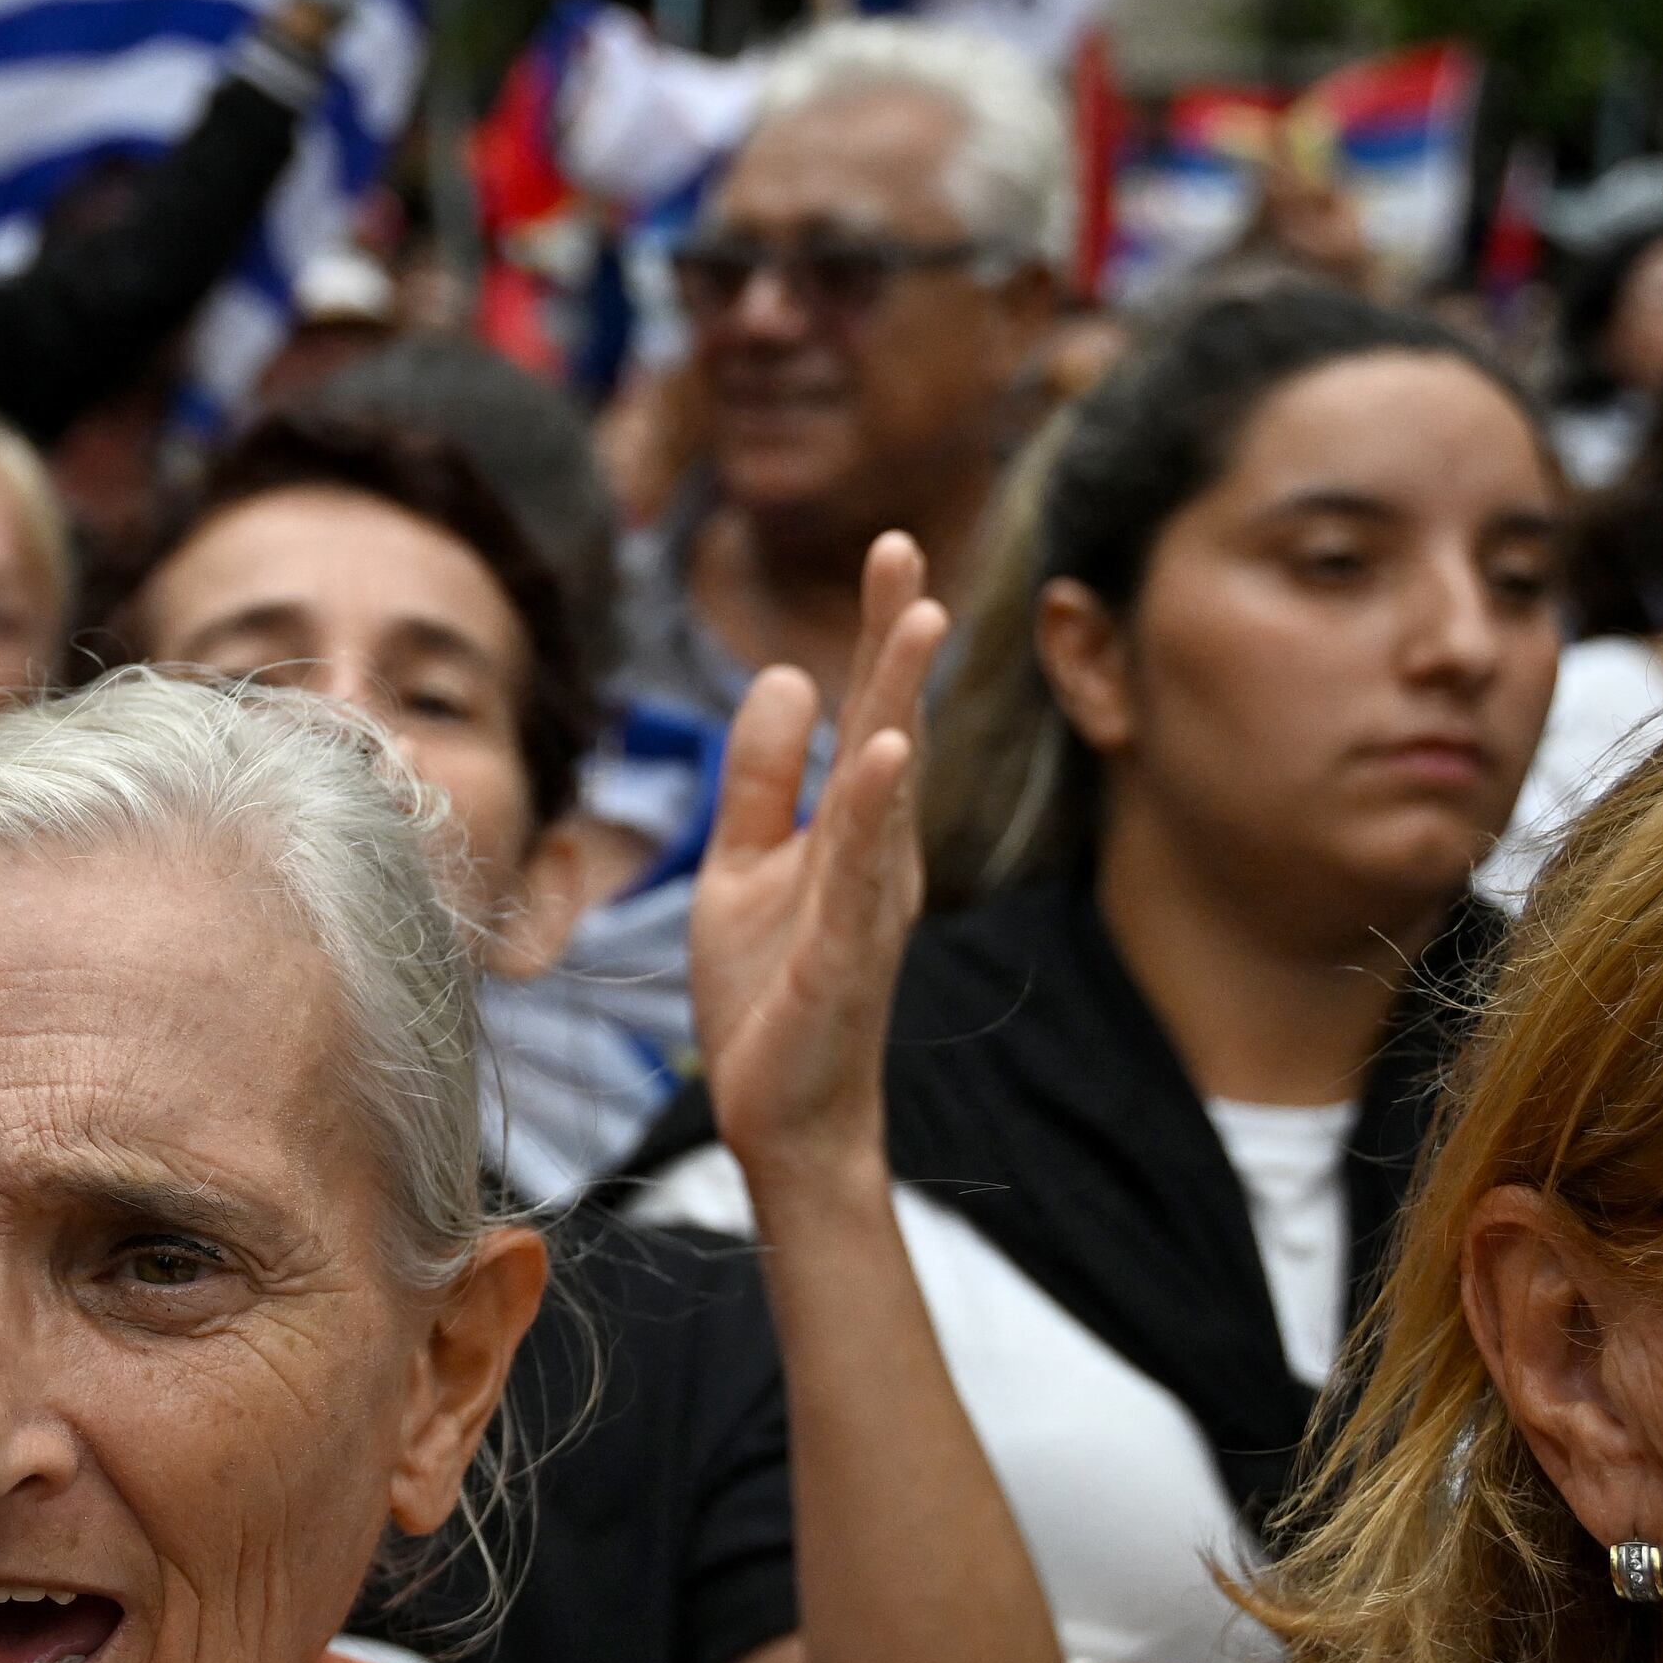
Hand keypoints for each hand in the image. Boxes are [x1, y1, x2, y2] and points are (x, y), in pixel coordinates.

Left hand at [688, 533, 941, 1195]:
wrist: (782, 1116)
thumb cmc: (770, 995)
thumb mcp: (742, 868)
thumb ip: (761, 779)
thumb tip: (787, 674)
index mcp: (850, 828)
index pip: (865, 712)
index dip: (877, 632)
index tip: (895, 545)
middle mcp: (875, 854)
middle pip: (887, 726)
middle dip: (897, 638)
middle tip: (909, 546)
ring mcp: (865, 903)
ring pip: (884, 785)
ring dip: (899, 699)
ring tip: (920, 619)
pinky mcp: (842, 953)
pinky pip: (858, 869)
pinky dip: (871, 808)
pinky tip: (887, 751)